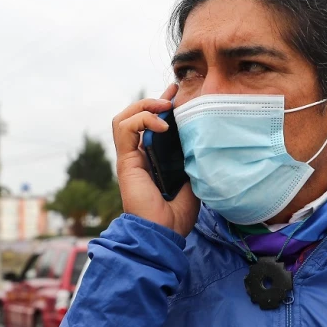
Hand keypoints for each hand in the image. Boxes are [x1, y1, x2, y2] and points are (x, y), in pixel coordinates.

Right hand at [112, 84, 199, 236]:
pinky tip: (162, 125)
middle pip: (134, 116)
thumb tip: (203, 142)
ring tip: (165, 106)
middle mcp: (138, 156)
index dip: (161, 106)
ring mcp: (130, 158)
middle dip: (152, 100)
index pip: (151, 124)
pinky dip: (142, 119)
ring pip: (124, 117)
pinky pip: (125, 128)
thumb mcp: (192, 181)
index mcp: (152, 159)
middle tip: (172, 95)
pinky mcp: (125, 161)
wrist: (163, 232)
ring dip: (144, 105)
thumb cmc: (176, 215)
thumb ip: (191, 162)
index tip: (176, 93)